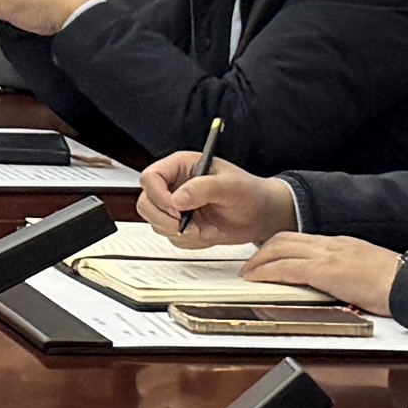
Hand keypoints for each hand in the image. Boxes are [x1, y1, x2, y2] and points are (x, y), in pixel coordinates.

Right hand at [137, 151, 294, 245]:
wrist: (261, 215)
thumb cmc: (250, 192)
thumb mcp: (230, 186)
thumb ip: (203, 188)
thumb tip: (178, 199)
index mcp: (181, 166)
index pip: (150, 177)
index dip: (159, 195)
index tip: (177, 209)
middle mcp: (174, 185)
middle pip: (146, 203)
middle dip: (165, 219)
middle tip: (188, 225)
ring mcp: (175, 206)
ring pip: (155, 222)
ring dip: (180, 232)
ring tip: (205, 229)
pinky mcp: (181, 225)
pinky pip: (171, 238)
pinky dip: (189, 241)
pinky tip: (207, 233)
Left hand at [244, 231, 405, 311]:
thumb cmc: (396, 283)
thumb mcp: (367, 272)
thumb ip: (348, 273)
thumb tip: (337, 285)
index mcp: (342, 244)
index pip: (301, 239)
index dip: (279, 247)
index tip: (268, 258)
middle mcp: (332, 244)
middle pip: (285, 238)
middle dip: (262, 251)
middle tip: (250, 266)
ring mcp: (329, 255)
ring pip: (281, 248)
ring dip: (260, 261)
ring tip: (248, 274)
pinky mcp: (327, 271)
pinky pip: (288, 268)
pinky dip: (269, 272)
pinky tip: (259, 279)